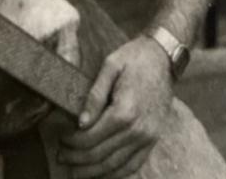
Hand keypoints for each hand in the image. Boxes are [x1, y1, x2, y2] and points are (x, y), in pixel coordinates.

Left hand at [59, 35, 173, 177]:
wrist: (164, 58)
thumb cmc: (135, 58)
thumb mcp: (110, 66)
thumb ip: (95, 95)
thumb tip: (80, 122)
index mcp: (125, 110)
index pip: (91, 137)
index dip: (72, 142)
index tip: (60, 139)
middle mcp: (138, 129)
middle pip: (101, 155)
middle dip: (77, 160)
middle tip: (61, 157)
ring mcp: (148, 137)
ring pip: (116, 166)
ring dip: (93, 172)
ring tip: (75, 171)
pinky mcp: (153, 140)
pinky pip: (133, 165)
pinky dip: (115, 173)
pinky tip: (101, 173)